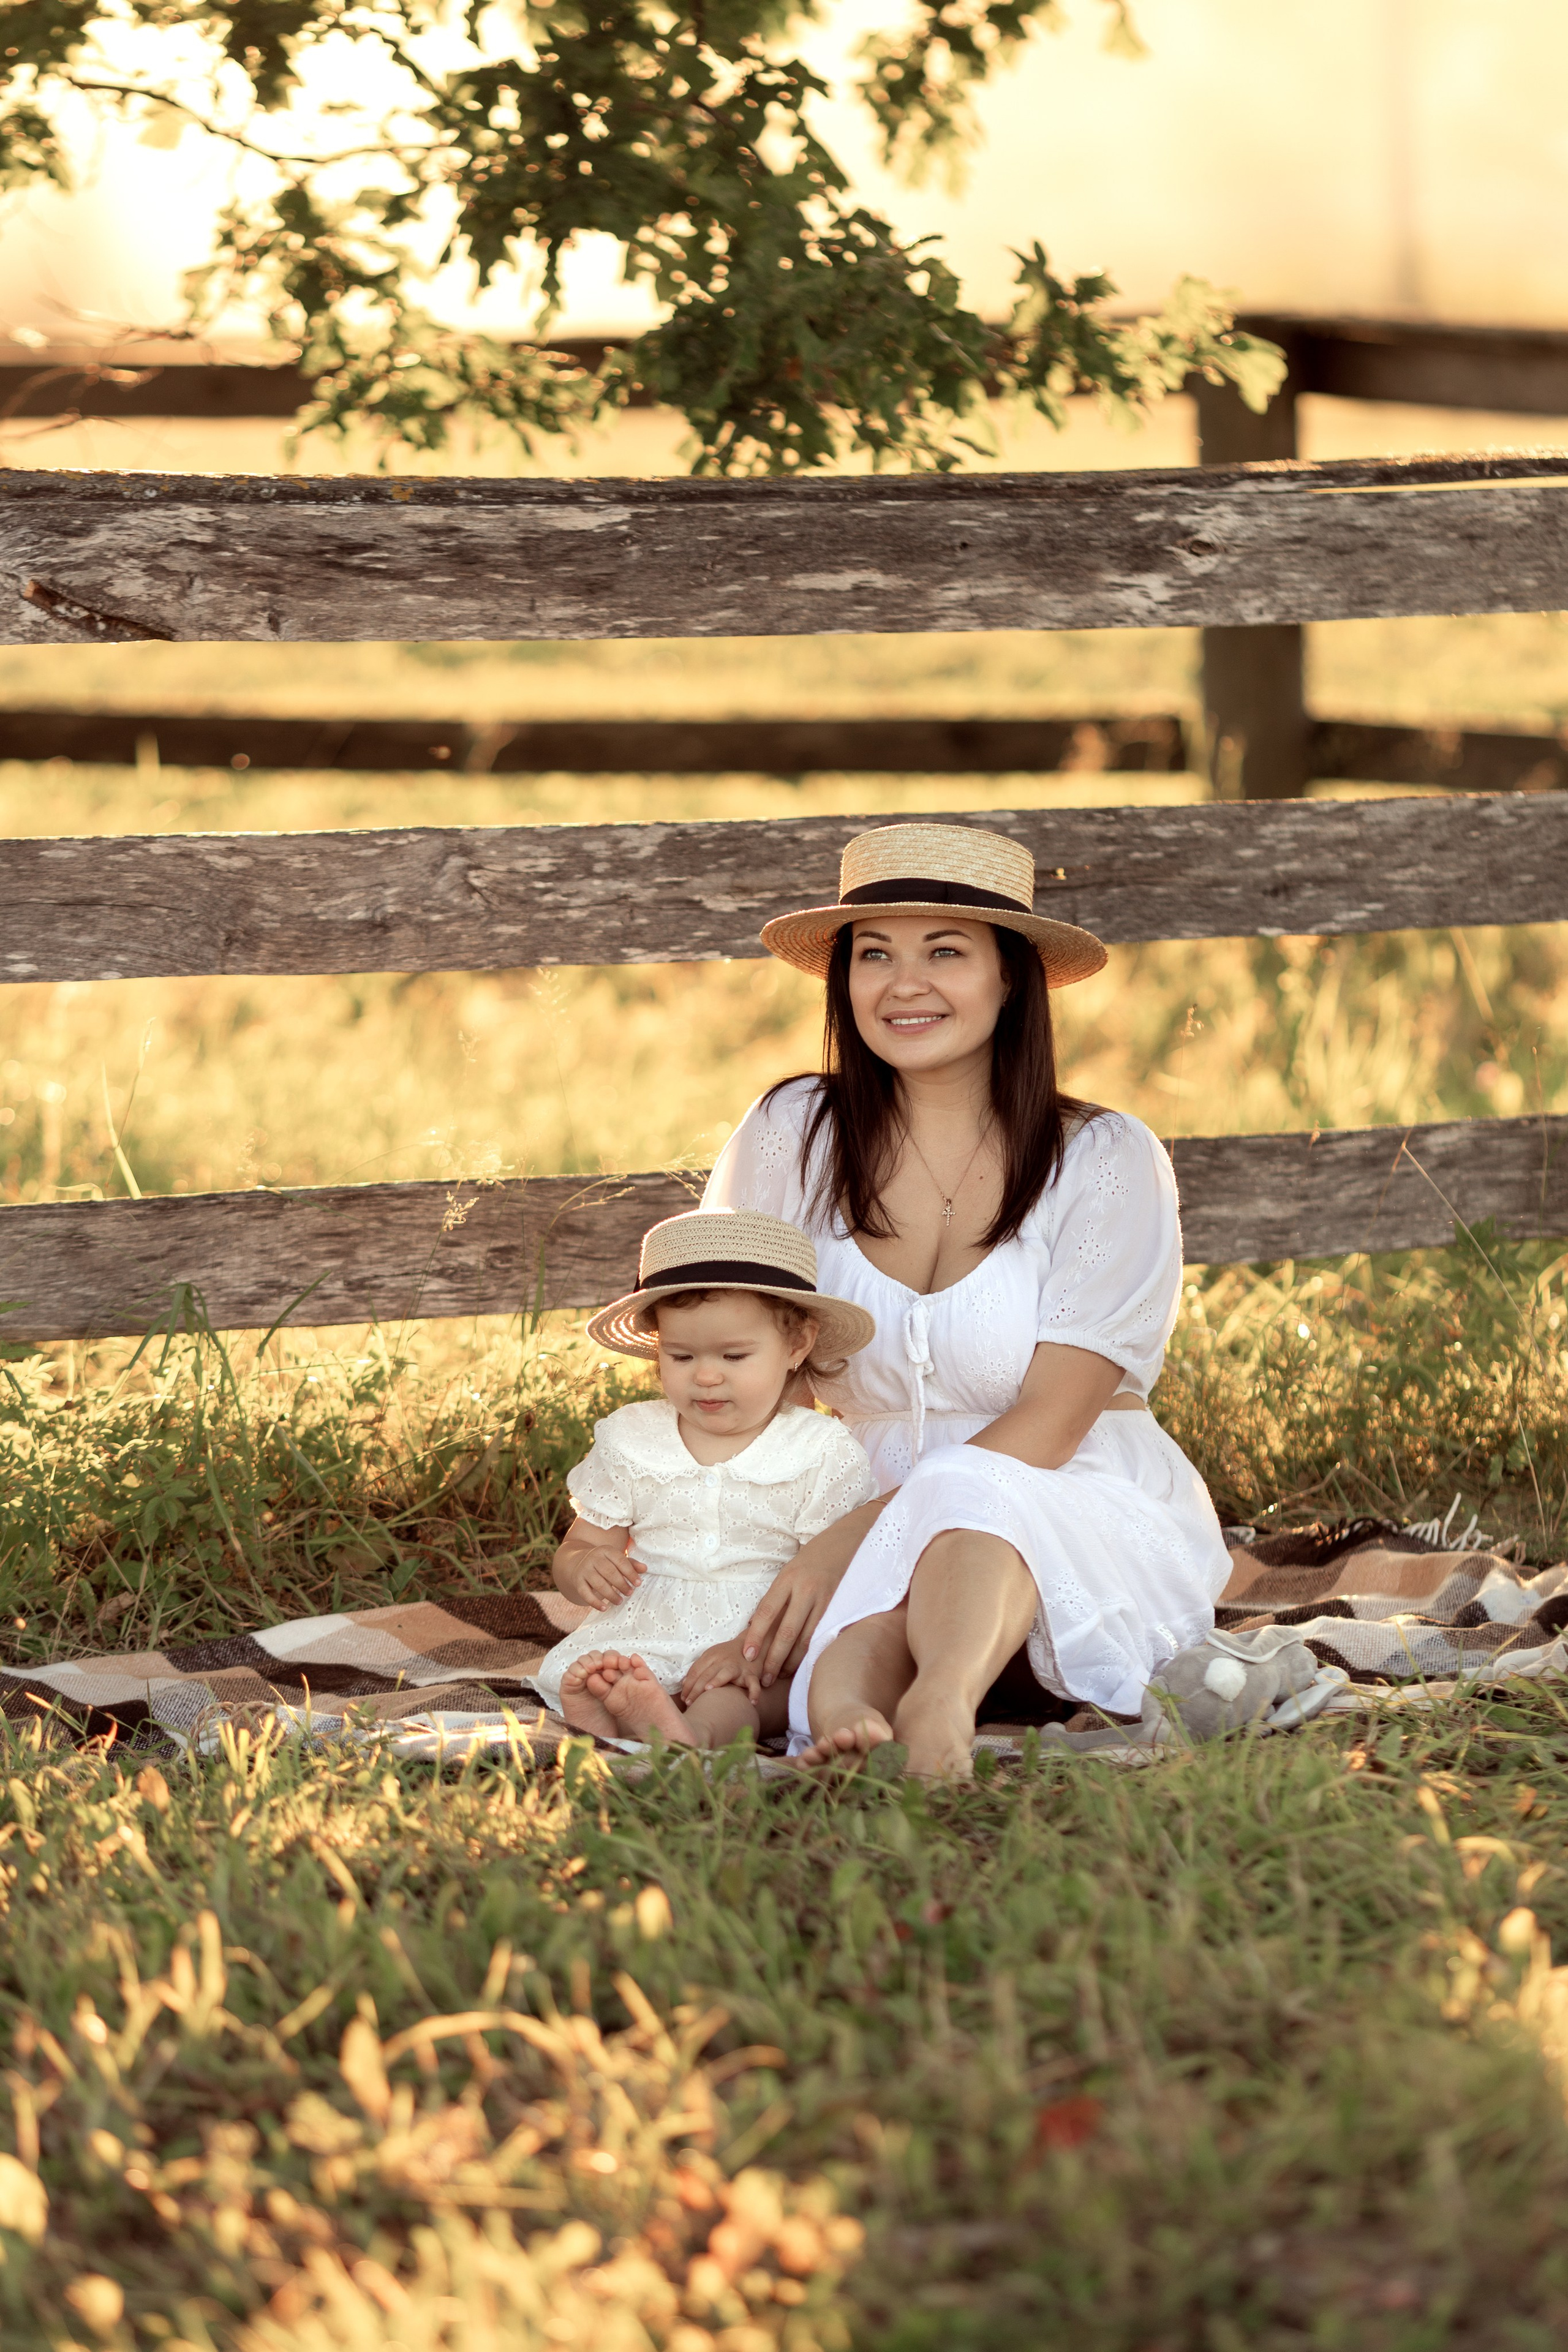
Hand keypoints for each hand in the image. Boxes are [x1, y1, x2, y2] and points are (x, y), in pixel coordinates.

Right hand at [553, 1522, 644, 1609]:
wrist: (579, 1562)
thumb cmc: (604, 1563)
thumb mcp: (616, 1559)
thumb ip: (630, 1564)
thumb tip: (645, 1568)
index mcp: (606, 1550)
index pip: (620, 1561)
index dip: (630, 1573)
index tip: (638, 1584)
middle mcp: (594, 1558)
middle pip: (609, 1572)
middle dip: (621, 1584)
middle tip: (630, 1593)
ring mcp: (584, 1570)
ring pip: (598, 1583)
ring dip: (610, 1594)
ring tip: (620, 1601)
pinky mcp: (578, 1581)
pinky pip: (585, 1593)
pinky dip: (595, 1602)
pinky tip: (604, 1608)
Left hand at [679, 1637, 761, 1705]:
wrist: (753, 1644)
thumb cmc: (728, 1655)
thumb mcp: (711, 1657)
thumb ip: (698, 1668)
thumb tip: (684, 1684)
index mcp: (711, 1656)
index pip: (695, 1671)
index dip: (687, 1685)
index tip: (683, 1698)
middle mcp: (723, 1660)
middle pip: (706, 1674)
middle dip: (696, 1689)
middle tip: (689, 1703)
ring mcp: (737, 1667)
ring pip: (725, 1674)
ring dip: (717, 1681)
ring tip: (709, 1690)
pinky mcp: (751, 1674)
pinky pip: (753, 1684)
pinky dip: (754, 1692)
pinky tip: (752, 1702)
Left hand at [736, 1497, 887, 1686]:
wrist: (850, 1539)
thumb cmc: (815, 1556)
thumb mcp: (790, 1570)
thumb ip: (778, 1596)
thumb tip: (755, 1625)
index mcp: (788, 1578)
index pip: (766, 1612)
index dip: (755, 1636)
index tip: (747, 1656)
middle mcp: (805, 1589)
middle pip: (785, 1632)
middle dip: (773, 1659)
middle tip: (764, 1678)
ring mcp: (824, 1599)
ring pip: (805, 1638)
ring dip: (792, 1661)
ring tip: (781, 1676)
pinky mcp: (839, 1606)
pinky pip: (822, 1634)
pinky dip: (811, 1651)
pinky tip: (803, 1664)